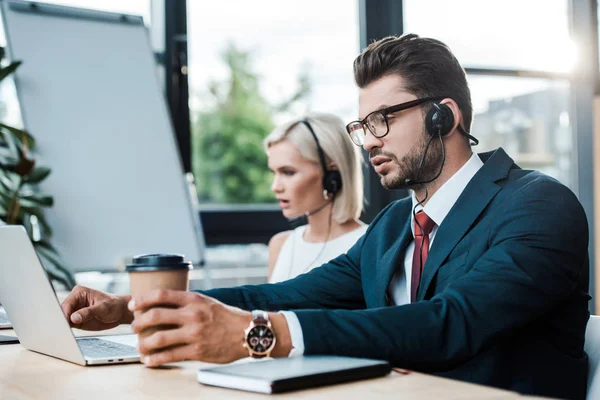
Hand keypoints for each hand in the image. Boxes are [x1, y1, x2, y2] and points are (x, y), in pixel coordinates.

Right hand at [61, 285, 132, 329]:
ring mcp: (74, 310)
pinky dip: (66, 329)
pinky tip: (66, 334)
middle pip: (62, 311)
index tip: (62, 322)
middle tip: (61, 330)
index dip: (63, 313)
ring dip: (62, 326)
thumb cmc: (114, 305)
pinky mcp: (75, 319)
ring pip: (63, 319)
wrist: (120, 312)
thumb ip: (88, 312)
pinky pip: (67, 325)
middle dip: (61, 320)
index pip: (67, 303)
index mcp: (79, 292)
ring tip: (63, 333)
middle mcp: (74, 300)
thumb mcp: (103, 308)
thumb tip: (73, 318)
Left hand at [129, 290, 251, 366]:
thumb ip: (188, 303)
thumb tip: (165, 305)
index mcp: (194, 300)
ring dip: (144, 343)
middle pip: (155, 316)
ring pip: (159, 338)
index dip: (143, 299)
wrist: (248, 332)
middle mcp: (192, 315)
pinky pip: (170, 356)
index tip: (133, 305)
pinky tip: (149, 360)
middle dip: (138, 323)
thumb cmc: (227, 317)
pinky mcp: (197, 351)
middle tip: (134, 328)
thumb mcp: (208, 302)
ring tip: (140, 346)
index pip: (161, 295)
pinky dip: (155, 359)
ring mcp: (194, 333)